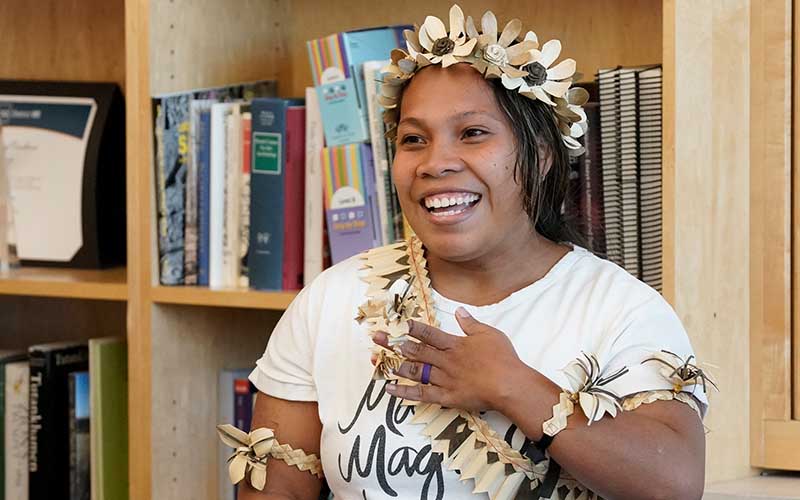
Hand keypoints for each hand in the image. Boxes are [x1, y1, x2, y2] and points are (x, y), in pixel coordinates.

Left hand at [372, 307, 526, 412]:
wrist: (510, 386)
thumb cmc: (503, 359)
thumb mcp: (489, 334)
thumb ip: (471, 323)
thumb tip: (459, 311)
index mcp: (454, 344)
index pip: (429, 334)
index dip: (413, 328)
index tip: (399, 323)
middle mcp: (445, 361)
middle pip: (416, 350)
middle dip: (394, 343)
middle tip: (377, 338)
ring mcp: (444, 380)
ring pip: (415, 371)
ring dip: (396, 365)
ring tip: (379, 361)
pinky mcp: (446, 397)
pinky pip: (421, 395)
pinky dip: (405, 392)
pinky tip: (390, 389)